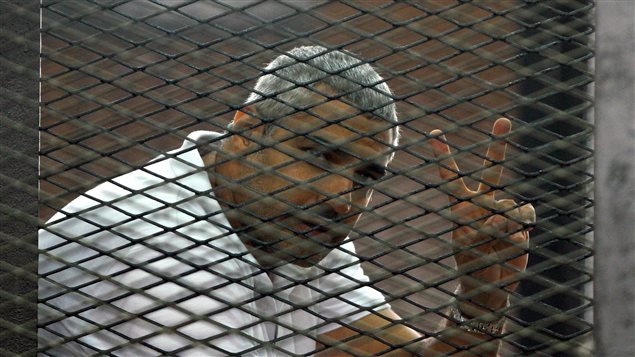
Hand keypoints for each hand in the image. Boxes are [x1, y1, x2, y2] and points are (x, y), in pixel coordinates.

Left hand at [429, 118, 534, 318]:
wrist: (491, 284)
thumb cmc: (472, 264)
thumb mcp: (469, 246)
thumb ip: (486, 226)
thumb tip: (508, 210)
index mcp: (461, 205)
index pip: (451, 176)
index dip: (444, 155)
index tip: (435, 131)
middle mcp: (483, 202)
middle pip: (492, 170)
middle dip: (498, 145)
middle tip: (504, 121)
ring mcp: (503, 210)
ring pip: (509, 205)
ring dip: (504, 225)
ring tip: (496, 241)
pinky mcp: (521, 221)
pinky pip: (525, 214)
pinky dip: (521, 226)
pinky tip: (516, 237)